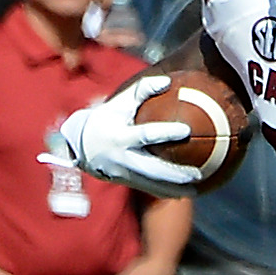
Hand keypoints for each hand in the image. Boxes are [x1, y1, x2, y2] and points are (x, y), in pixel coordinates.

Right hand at [59, 76, 202, 198]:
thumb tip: (168, 81)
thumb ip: (142, 90)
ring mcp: (123, 173)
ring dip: (174, 189)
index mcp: (120, 136)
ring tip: (196, 190)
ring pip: (152, 185)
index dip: (166, 132)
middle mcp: (121, 157)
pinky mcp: (125, 182)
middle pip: (152, 169)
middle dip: (174, 174)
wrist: (79, 146)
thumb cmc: (105, 119)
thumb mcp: (119, 103)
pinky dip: (166, 192)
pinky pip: (148, 189)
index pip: (146, 134)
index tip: (186, 130)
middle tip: (197, 173)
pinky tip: (184, 193)